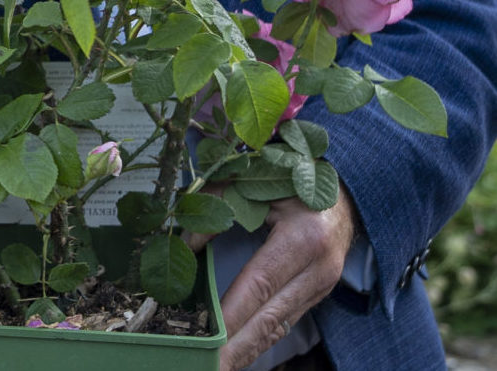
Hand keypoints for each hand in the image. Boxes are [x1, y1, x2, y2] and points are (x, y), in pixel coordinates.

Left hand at [212, 190, 356, 370]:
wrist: (347, 190)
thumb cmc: (293, 179)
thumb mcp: (253, 181)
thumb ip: (214, 204)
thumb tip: (184, 242)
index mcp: (304, 237)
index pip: (260, 284)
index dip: (233, 314)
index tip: (209, 338)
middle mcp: (319, 268)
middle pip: (273, 317)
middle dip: (239, 348)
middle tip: (210, 367)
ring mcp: (323, 284)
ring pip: (281, 326)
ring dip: (249, 349)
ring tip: (218, 365)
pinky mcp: (320, 292)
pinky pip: (287, 320)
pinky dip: (263, 338)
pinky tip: (239, 351)